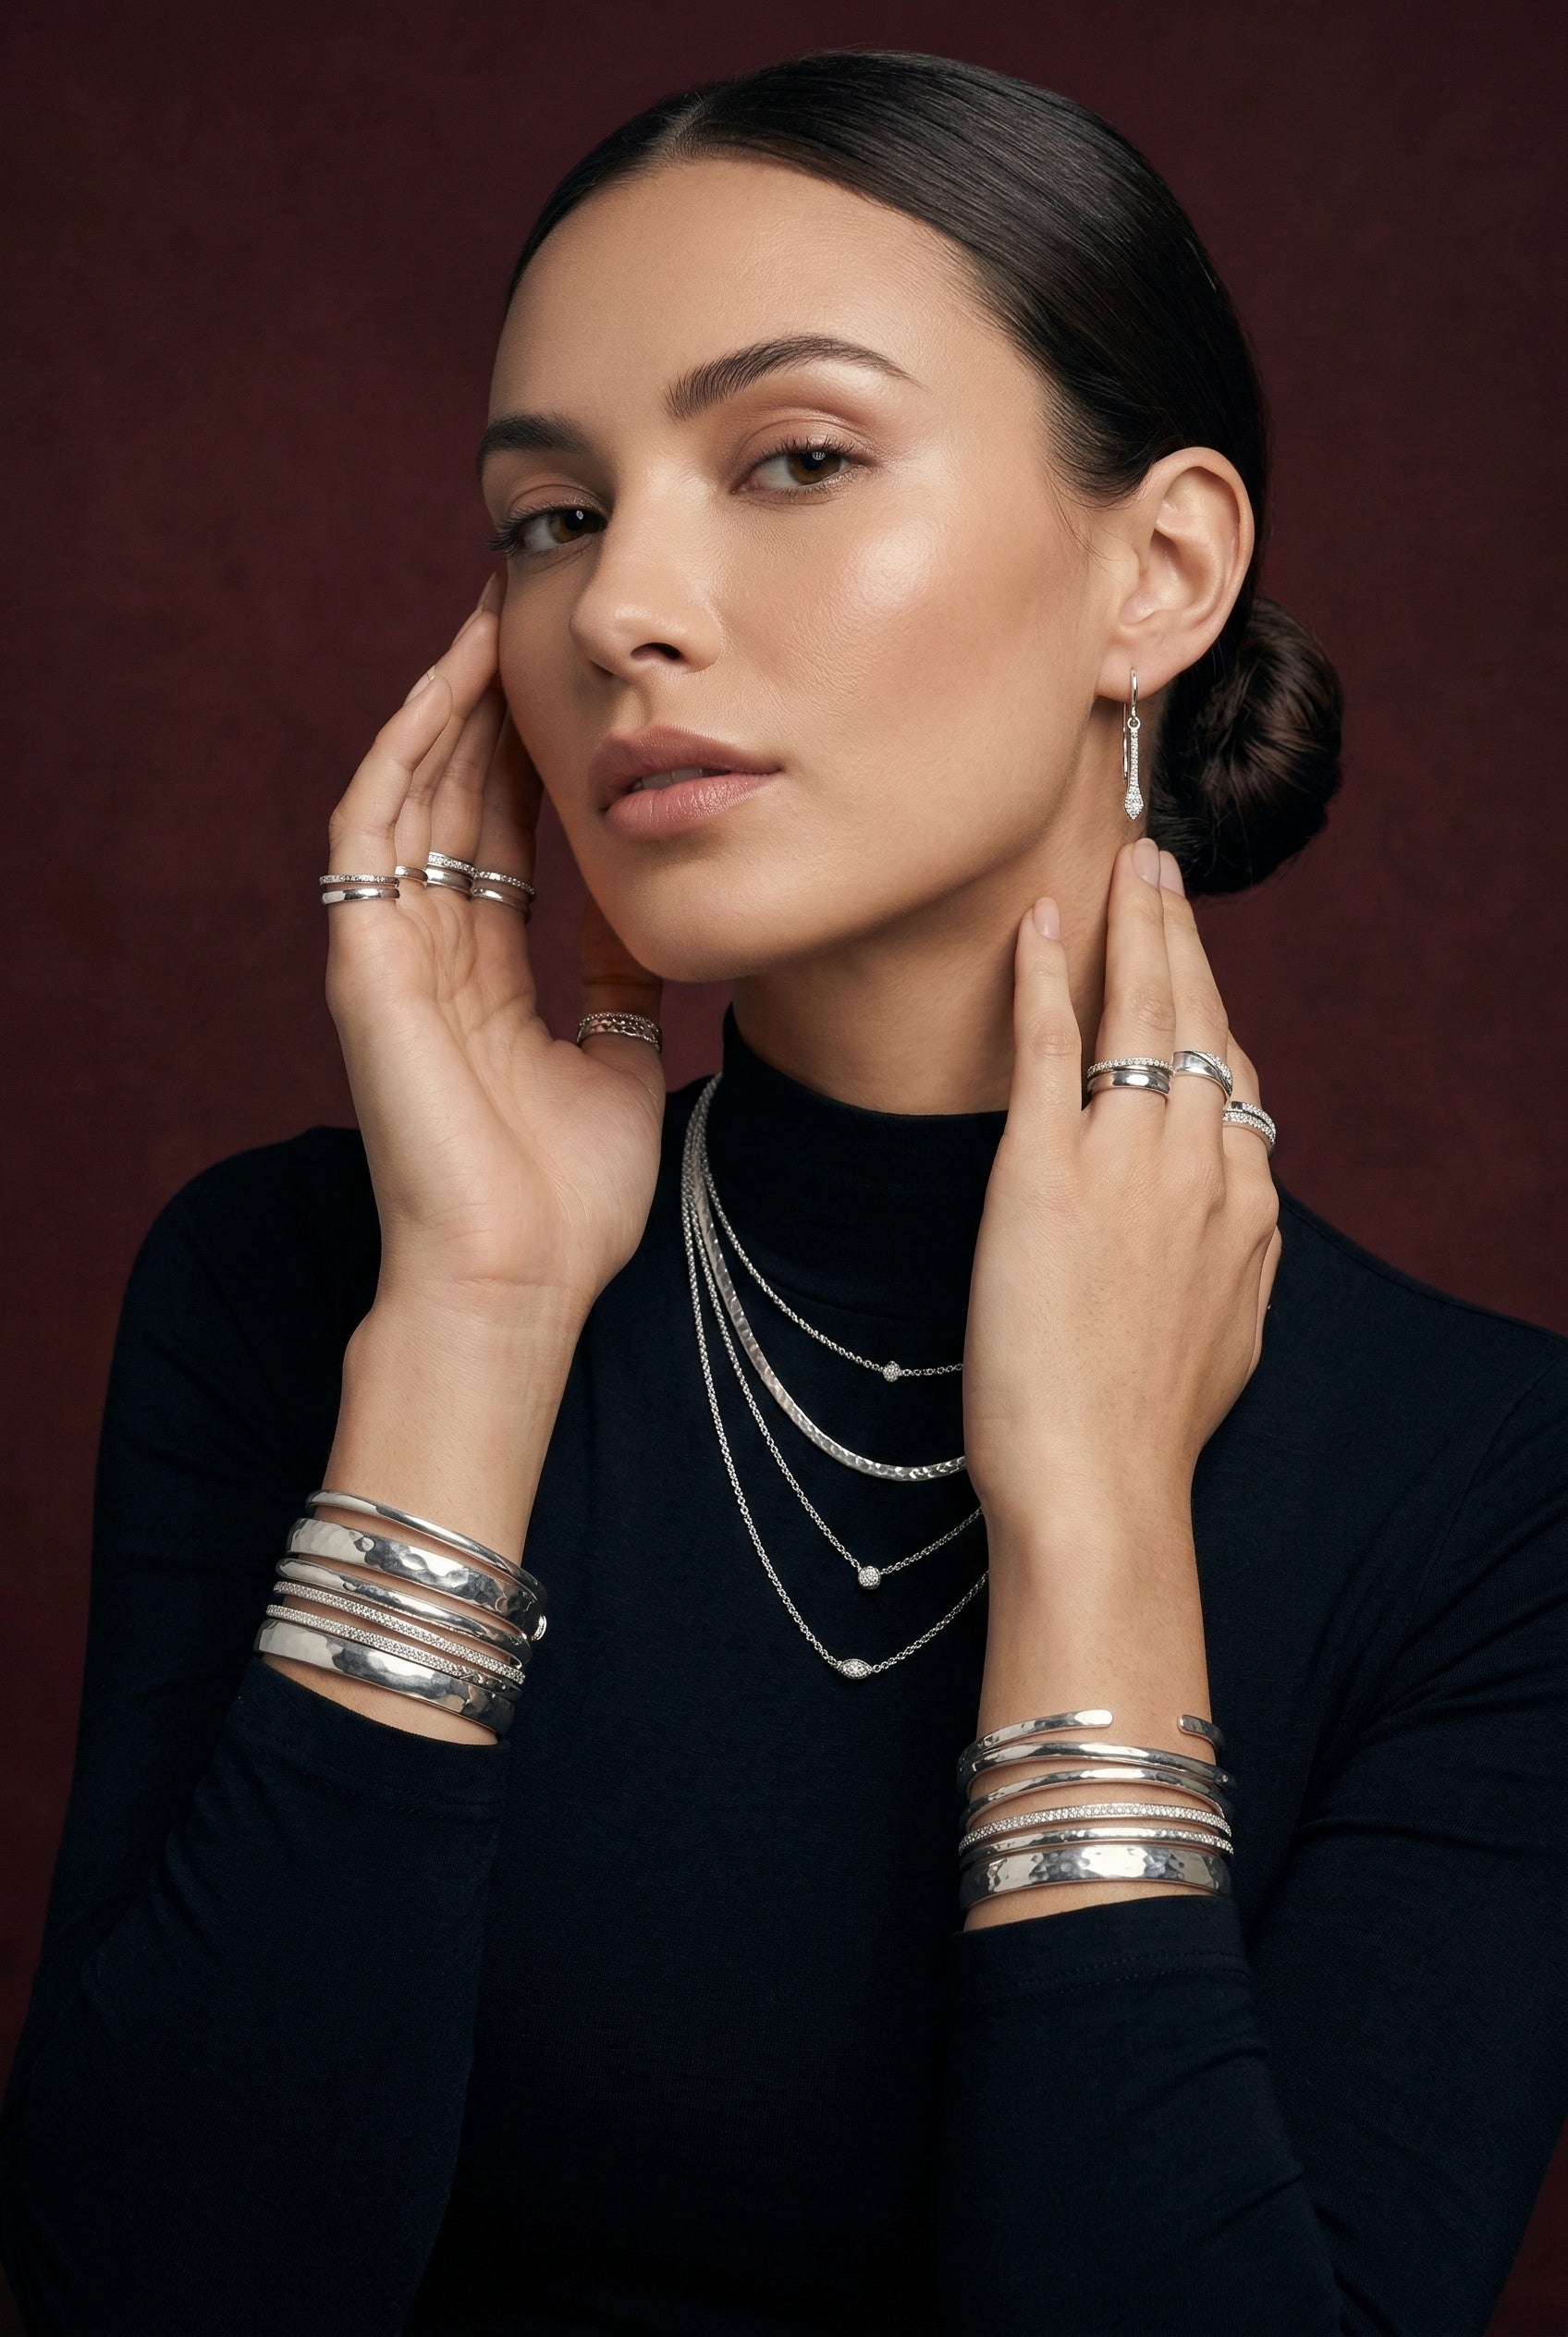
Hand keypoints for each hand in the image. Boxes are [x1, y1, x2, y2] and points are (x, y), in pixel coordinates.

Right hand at [324, 578, 664, 1325]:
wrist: (519, 1283)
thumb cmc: (568, 1201)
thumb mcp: (621, 1059)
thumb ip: (622, 982)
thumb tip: (658, 908)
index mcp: (485, 975)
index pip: (504, 833)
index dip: (535, 753)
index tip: (581, 684)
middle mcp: (431, 950)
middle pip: (455, 796)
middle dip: (489, 702)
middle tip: (531, 612)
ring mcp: (390, 953)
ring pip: (409, 792)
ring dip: (444, 703)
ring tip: (489, 617)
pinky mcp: (363, 963)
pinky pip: (370, 829)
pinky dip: (404, 751)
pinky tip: (445, 687)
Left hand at [963, 836, 1281, 1554]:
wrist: (1099, 1485)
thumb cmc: (1146, 1433)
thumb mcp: (1229, 1338)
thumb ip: (1238, 1260)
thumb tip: (1242, 1226)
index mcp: (1245, 1207)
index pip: (1233, 1079)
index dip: (1209, 1011)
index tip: (1190, 970)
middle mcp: (1200, 1167)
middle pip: (1198, 1020)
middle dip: (1181, 932)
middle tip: (1161, 865)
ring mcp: (1126, 1163)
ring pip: (1139, 1013)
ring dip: (1133, 926)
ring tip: (1125, 866)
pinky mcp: (1043, 1173)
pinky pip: (1051, 1047)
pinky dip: (1046, 976)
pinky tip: (1041, 926)